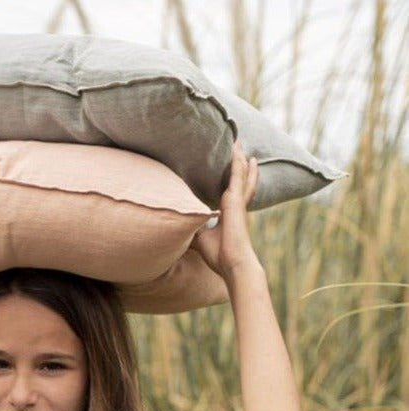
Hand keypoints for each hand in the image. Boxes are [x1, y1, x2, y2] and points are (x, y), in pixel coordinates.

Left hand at [191, 142, 259, 280]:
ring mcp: (236, 201)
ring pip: (239, 173)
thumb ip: (192, 228)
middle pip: (238, 178)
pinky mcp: (235, 200)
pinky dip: (237, 162)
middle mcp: (234, 204)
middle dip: (238, 163)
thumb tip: (178, 226)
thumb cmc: (219, 255)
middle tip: (237, 146)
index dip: (230, 179)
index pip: (228, 190)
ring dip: (238, 157)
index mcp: (227, 212)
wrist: (233, 263)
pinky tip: (237, 150)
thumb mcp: (200, 238)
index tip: (225, 167)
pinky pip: (237, 176)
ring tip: (237, 141)